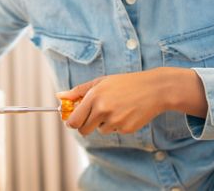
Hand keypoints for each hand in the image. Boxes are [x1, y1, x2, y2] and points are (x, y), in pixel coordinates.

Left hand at [55, 68, 172, 135]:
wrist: (154, 89)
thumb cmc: (125, 83)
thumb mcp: (101, 82)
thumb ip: (78, 91)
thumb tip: (59, 96)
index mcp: (94, 97)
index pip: (74, 120)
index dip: (71, 123)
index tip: (72, 122)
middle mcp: (103, 110)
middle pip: (84, 130)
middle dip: (85, 126)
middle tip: (93, 117)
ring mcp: (115, 121)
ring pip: (100, 131)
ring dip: (103, 124)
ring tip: (116, 108)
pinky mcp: (126, 129)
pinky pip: (114, 131)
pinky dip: (117, 125)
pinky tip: (126, 112)